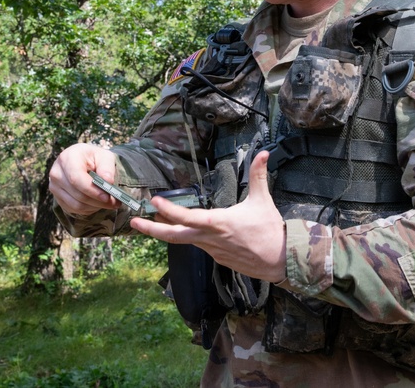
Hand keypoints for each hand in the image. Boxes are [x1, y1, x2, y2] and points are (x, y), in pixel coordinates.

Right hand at [49, 143, 122, 215]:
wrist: (83, 161)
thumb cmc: (94, 158)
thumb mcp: (104, 157)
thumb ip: (107, 168)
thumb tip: (107, 182)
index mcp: (67, 158)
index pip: (76, 178)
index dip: (92, 190)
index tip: (107, 196)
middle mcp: (57, 172)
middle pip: (77, 194)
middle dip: (97, 201)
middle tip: (114, 202)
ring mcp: (54, 186)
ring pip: (76, 205)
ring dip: (95, 207)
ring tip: (109, 203)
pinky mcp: (57, 197)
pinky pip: (74, 209)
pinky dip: (88, 209)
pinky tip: (97, 203)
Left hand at [130, 151, 286, 283]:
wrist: (280, 260)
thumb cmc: (270, 230)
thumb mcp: (262, 200)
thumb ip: (258, 175)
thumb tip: (263, 153)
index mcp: (219, 223)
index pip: (187, 218)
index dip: (169, 210)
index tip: (154, 202)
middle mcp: (211, 239)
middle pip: (174, 237)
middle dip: (152, 229)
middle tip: (134, 223)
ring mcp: (212, 250)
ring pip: (183, 241)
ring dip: (166, 231)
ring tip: (152, 221)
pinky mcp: (216, 257)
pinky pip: (196, 245)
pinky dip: (185, 237)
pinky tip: (182, 229)